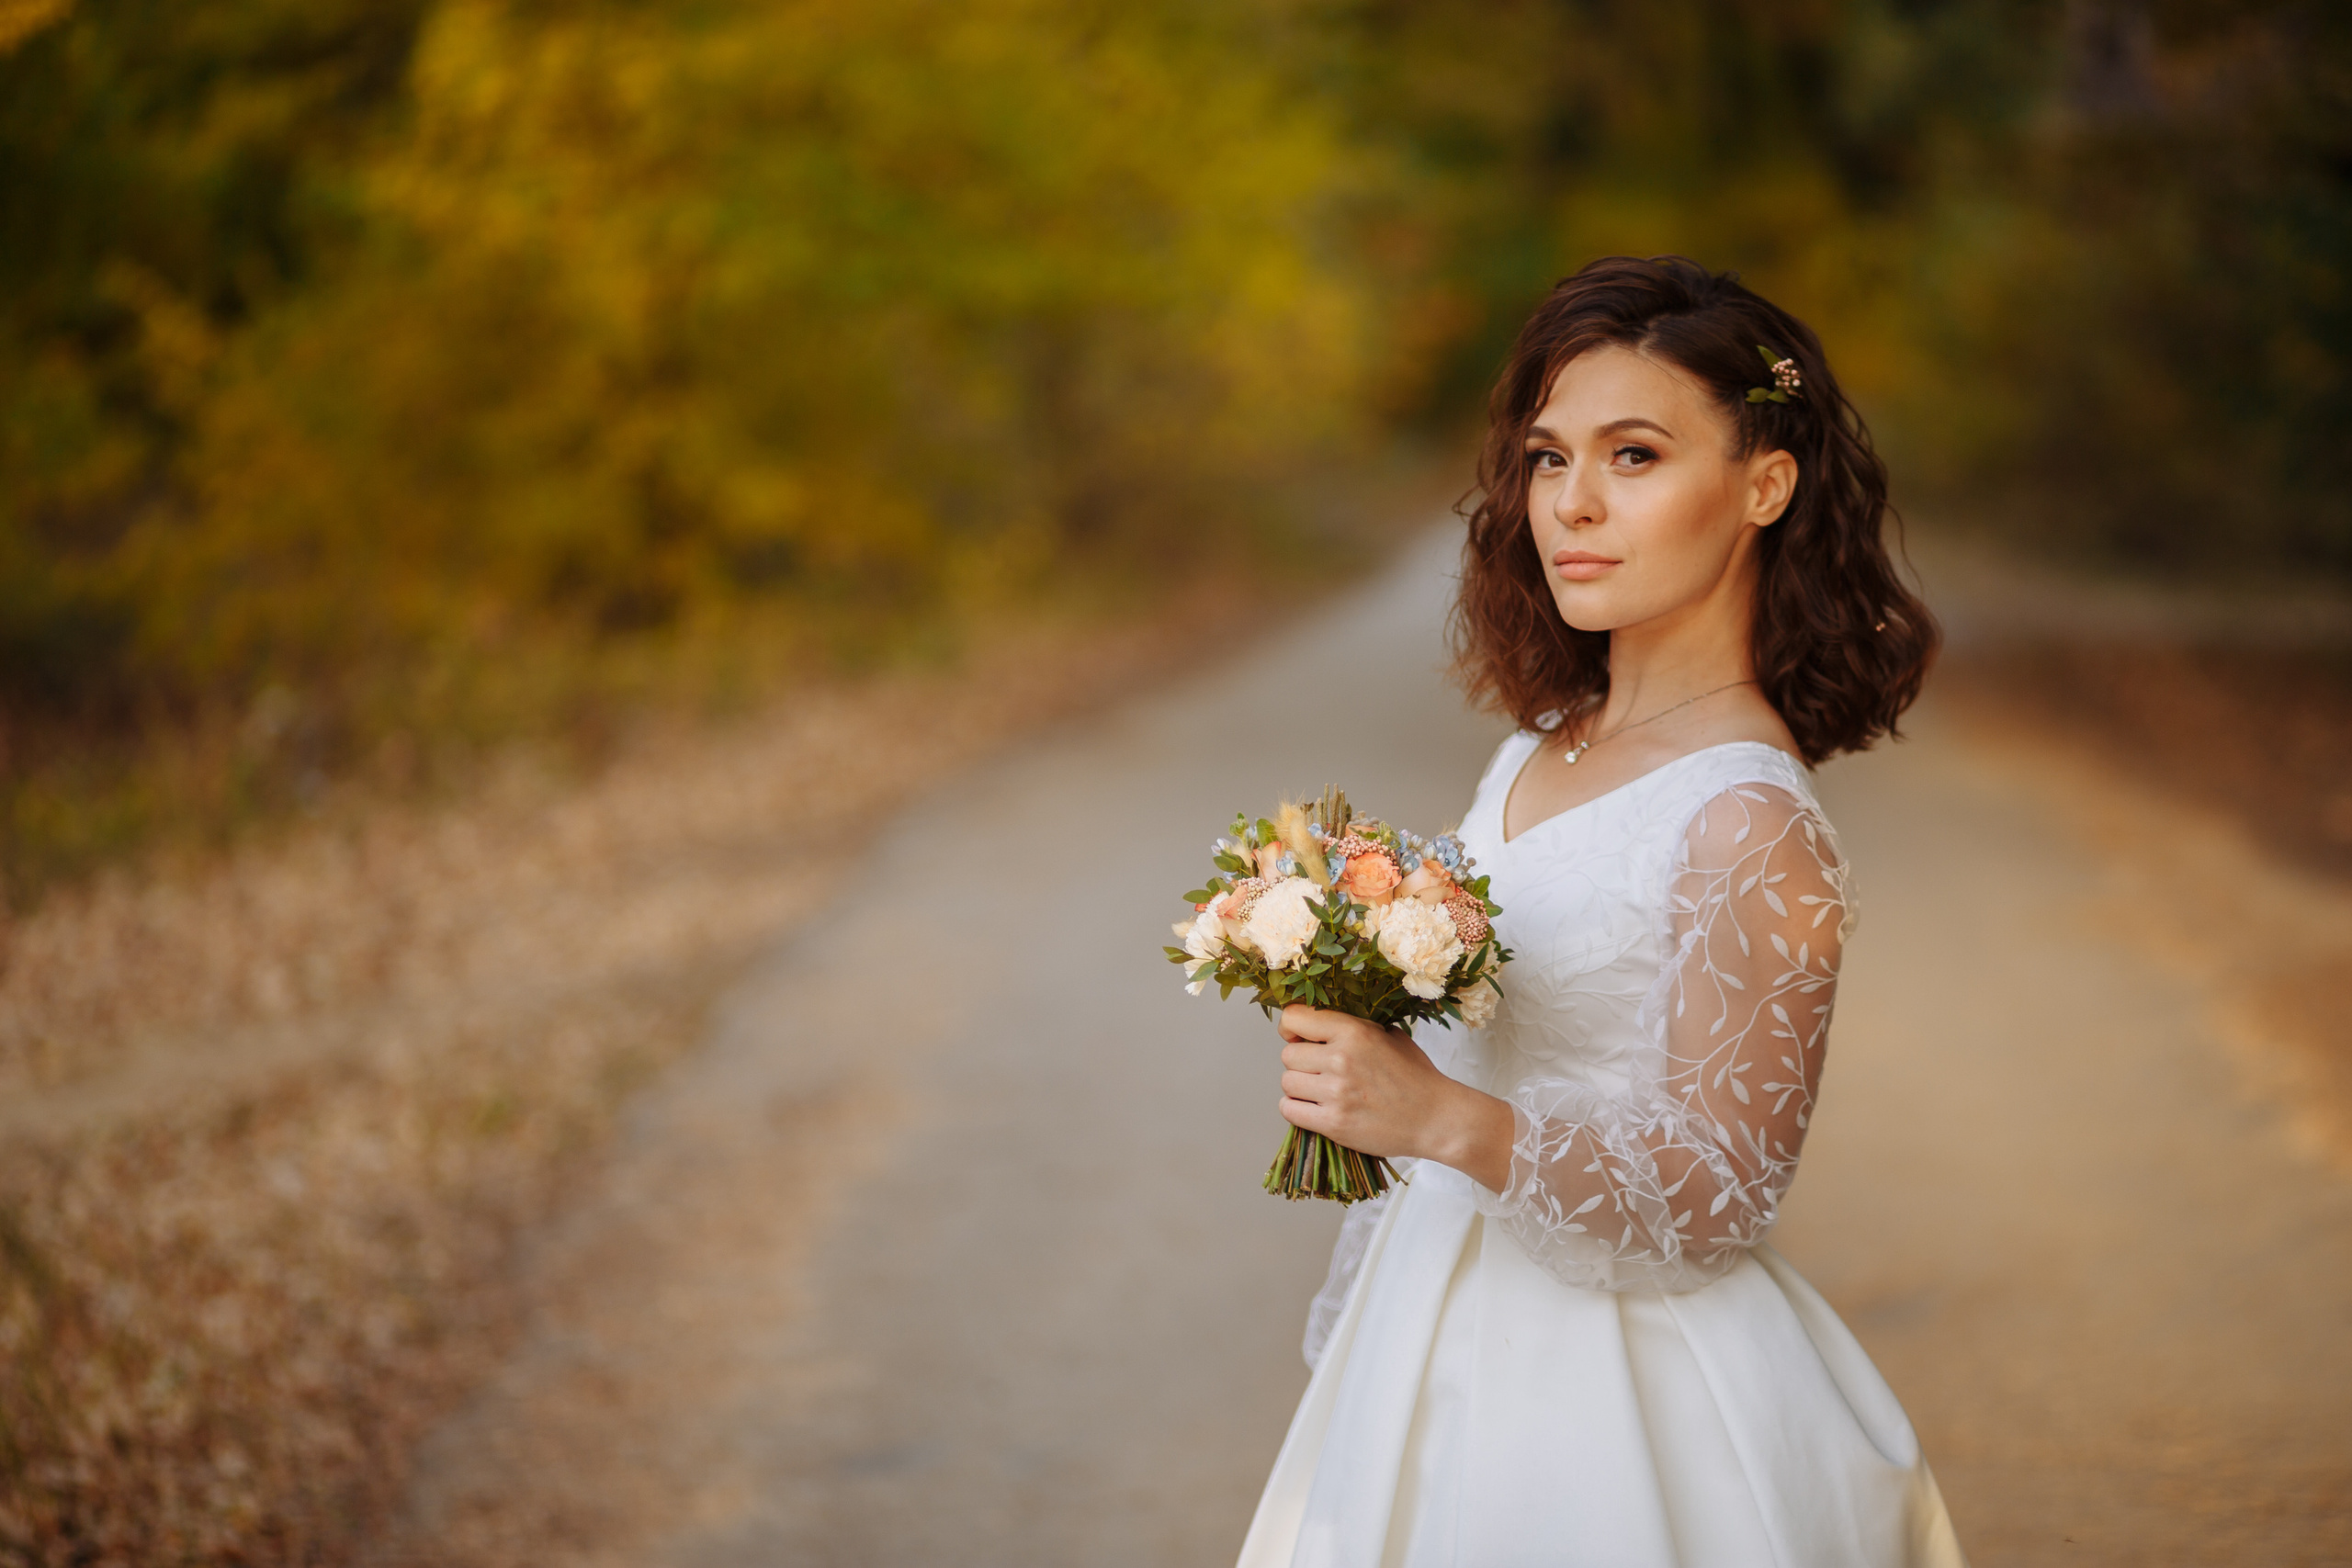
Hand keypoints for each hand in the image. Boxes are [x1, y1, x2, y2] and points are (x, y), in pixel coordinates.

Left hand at [1276, 1005, 1513, 1191]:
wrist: (1436, 1118)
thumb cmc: (1417, 1077)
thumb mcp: (1389, 1036)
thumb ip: (1354, 1027)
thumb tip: (1320, 1025)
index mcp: (1353, 1032)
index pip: (1293, 1018)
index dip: (1291, 1028)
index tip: (1299, 1037)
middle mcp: (1340, 1059)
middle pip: (1288, 1054)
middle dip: (1301, 1062)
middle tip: (1320, 1071)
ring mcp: (1335, 1093)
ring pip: (1287, 1083)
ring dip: (1299, 1087)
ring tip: (1320, 1091)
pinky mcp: (1333, 1123)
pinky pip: (1290, 1110)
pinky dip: (1298, 1109)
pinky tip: (1315, 1109)